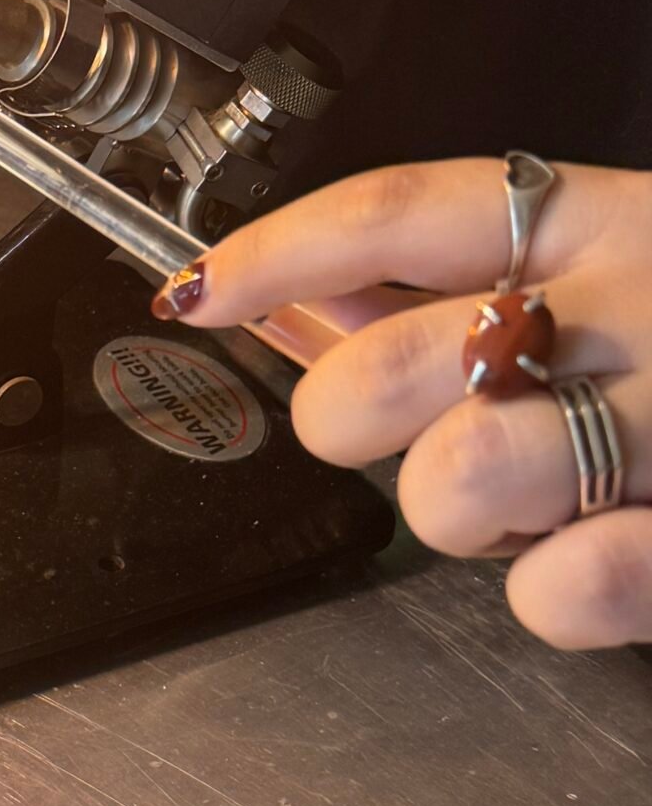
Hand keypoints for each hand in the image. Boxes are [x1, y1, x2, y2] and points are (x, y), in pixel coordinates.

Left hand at [152, 159, 651, 649]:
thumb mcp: (610, 281)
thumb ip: (465, 286)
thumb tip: (308, 294)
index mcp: (598, 224)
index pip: (398, 214)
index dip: (275, 253)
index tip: (197, 293)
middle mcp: (635, 304)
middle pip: (387, 363)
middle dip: (353, 421)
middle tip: (415, 441)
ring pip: (456, 478)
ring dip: (463, 515)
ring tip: (537, 502)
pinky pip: (560, 588)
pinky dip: (558, 592)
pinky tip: (604, 551)